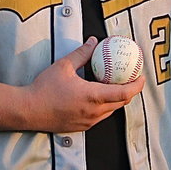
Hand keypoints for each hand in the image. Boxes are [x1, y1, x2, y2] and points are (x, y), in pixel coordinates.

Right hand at [22, 37, 144, 133]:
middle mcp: (94, 112)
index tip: (141, 76)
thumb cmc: (44, 89)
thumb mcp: (63, 66)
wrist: (28, 110)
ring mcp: (88, 121)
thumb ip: (82, 53)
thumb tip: (93, 42)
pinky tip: (98, 96)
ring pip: (111, 111)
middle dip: (130, 91)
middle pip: (121, 103)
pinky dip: (104, 106)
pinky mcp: (81, 127)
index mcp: (93, 97)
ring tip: (116, 86)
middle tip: (131, 79)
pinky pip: (99, 116)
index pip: (125, 93)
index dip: (137, 85)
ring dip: (117, 99)